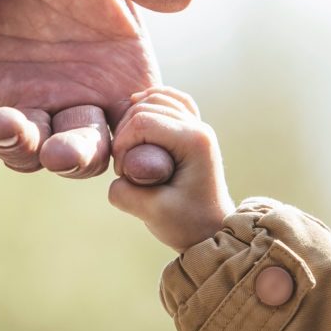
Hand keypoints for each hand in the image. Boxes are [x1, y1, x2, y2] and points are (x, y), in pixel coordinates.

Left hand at [0, 0, 191, 178]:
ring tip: (4, 123)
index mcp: (120, 70)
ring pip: (29, 150)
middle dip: (76, 157)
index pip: (142, 127)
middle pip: (86, 150)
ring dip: (19, 149)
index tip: (141, 156)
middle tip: (61, 152)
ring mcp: (26, 99)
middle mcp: (76, 94)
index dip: (145, 148)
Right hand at [109, 86, 235, 252]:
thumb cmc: (187, 225)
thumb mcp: (151, 213)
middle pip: (147, 106)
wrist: (213, 232)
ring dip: (134, 118)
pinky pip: (171, 100)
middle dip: (125, 133)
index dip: (122, 144)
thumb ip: (124, 192)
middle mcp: (199, 127)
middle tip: (125, 167)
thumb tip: (118, 173)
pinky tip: (137, 107)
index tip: (122, 173)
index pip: (142, 121)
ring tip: (129, 149)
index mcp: (194, 141)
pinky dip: (151, 101)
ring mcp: (198, 126)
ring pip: (157, 98)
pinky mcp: (193, 129)